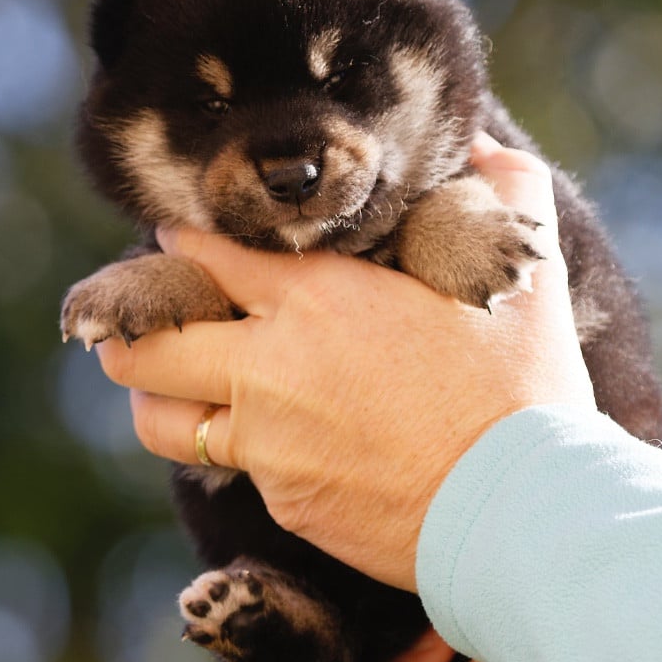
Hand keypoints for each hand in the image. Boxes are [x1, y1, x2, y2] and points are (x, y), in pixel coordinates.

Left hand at [95, 133, 595, 592]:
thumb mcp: (529, 273)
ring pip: (160, 420)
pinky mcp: (284, 502)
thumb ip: (506, 190)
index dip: (180, 245)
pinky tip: (264, 442)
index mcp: (319, 298)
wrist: (524, 513)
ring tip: (171, 387)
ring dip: (157, 397)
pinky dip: (235, 451)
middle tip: (147, 321)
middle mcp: (272, 368)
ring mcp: (269, 444)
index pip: (208, 254)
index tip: (175, 242)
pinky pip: (231, 470)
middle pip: (149, 342)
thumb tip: (485, 148)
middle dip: (132, 327)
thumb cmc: (527, 390)